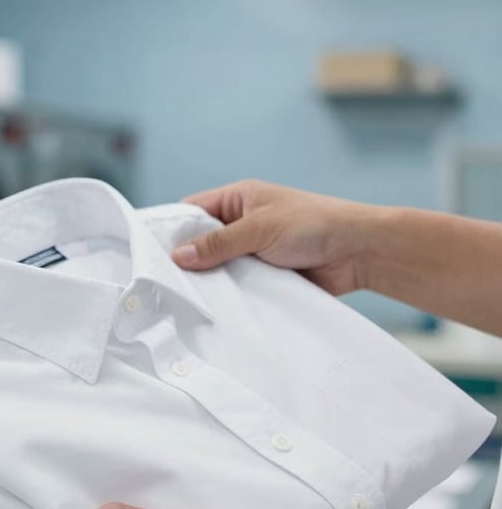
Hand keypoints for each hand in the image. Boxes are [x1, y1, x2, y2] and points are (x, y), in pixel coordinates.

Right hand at [172, 180, 378, 295]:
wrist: (360, 252)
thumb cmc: (315, 224)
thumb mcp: (260, 228)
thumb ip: (219, 243)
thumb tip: (179, 256)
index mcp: (238, 199)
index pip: (192, 210)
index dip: (171, 228)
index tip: (149, 251)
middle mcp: (242, 224)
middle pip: (201, 242)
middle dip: (188, 260)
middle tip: (163, 281)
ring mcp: (252, 251)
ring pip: (218, 267)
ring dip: (209, 280)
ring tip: (184, 299)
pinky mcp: (265, 276)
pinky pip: (238, 285)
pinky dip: (228, 295)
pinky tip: (213, 309)